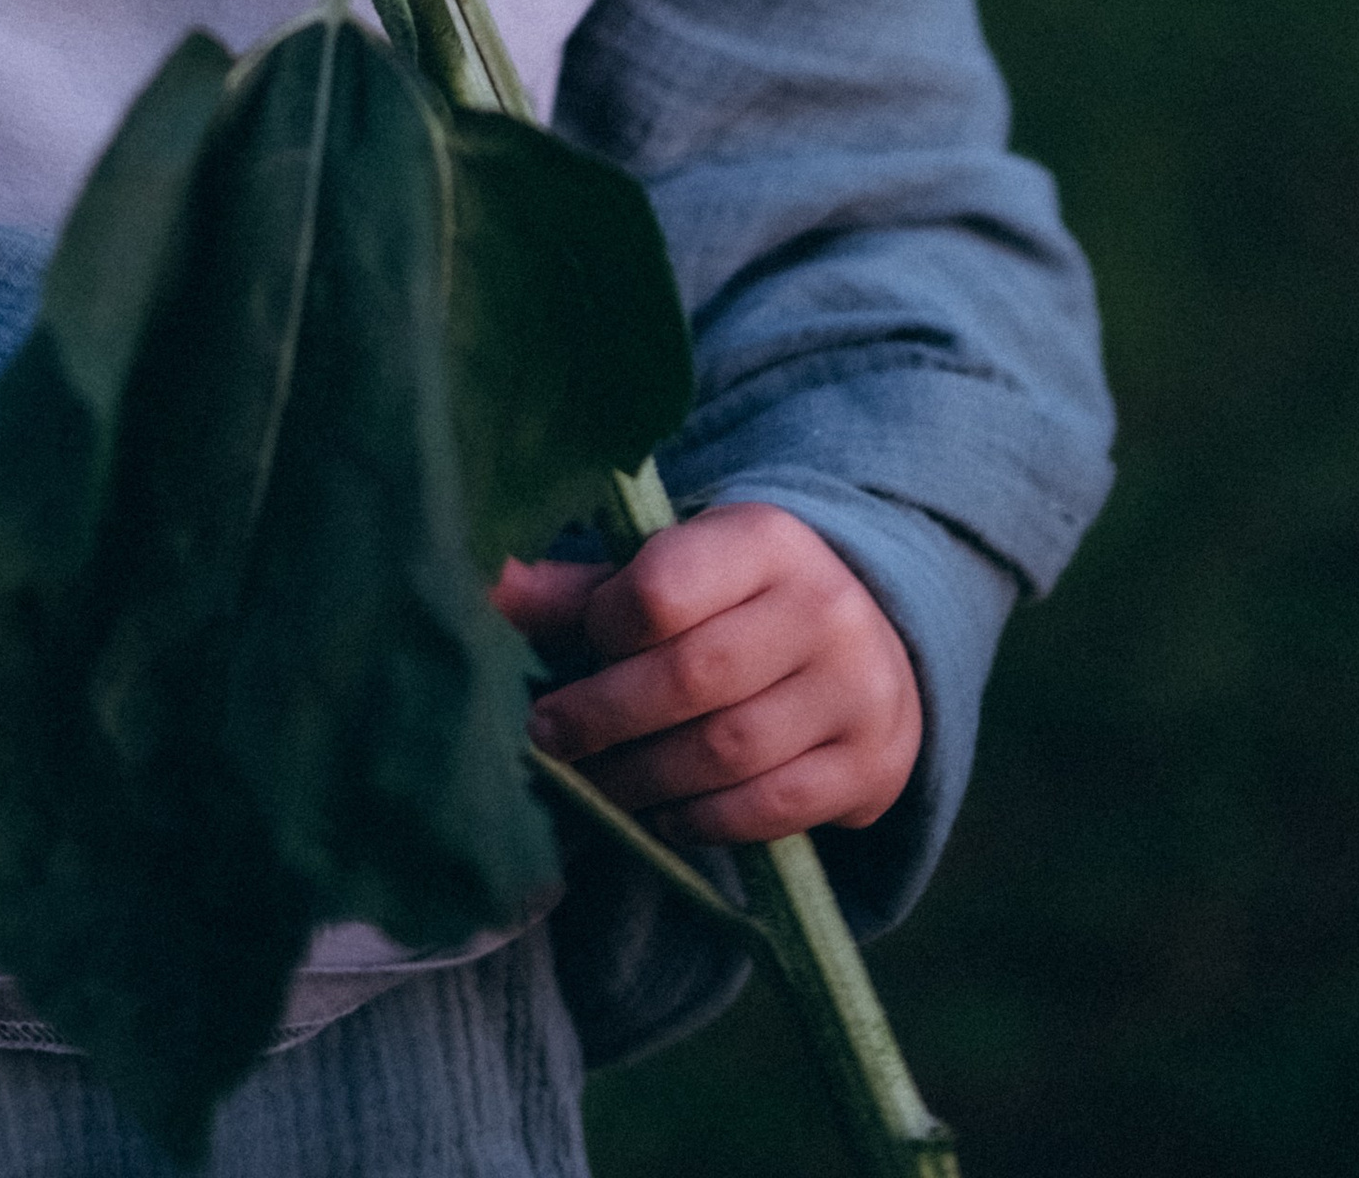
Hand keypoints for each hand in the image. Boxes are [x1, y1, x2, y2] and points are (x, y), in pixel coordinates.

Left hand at [492, 504, 922, 843]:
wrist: (872, 652)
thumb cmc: (738, 607)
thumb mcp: (675, 571)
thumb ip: (583, 590)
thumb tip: (485, 585)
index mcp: (765, 539)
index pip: (662, 590)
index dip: (603, 628)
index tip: (581, 647)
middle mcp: (822, 607)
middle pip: (690, 678)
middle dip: (601, 718)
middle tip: (548, 736)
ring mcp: (856, 690)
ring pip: (726, 751)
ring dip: (643, 778)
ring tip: (597, 780)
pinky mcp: (869, 766)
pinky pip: (770, 809)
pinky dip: (702, 819)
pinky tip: (665, 812)